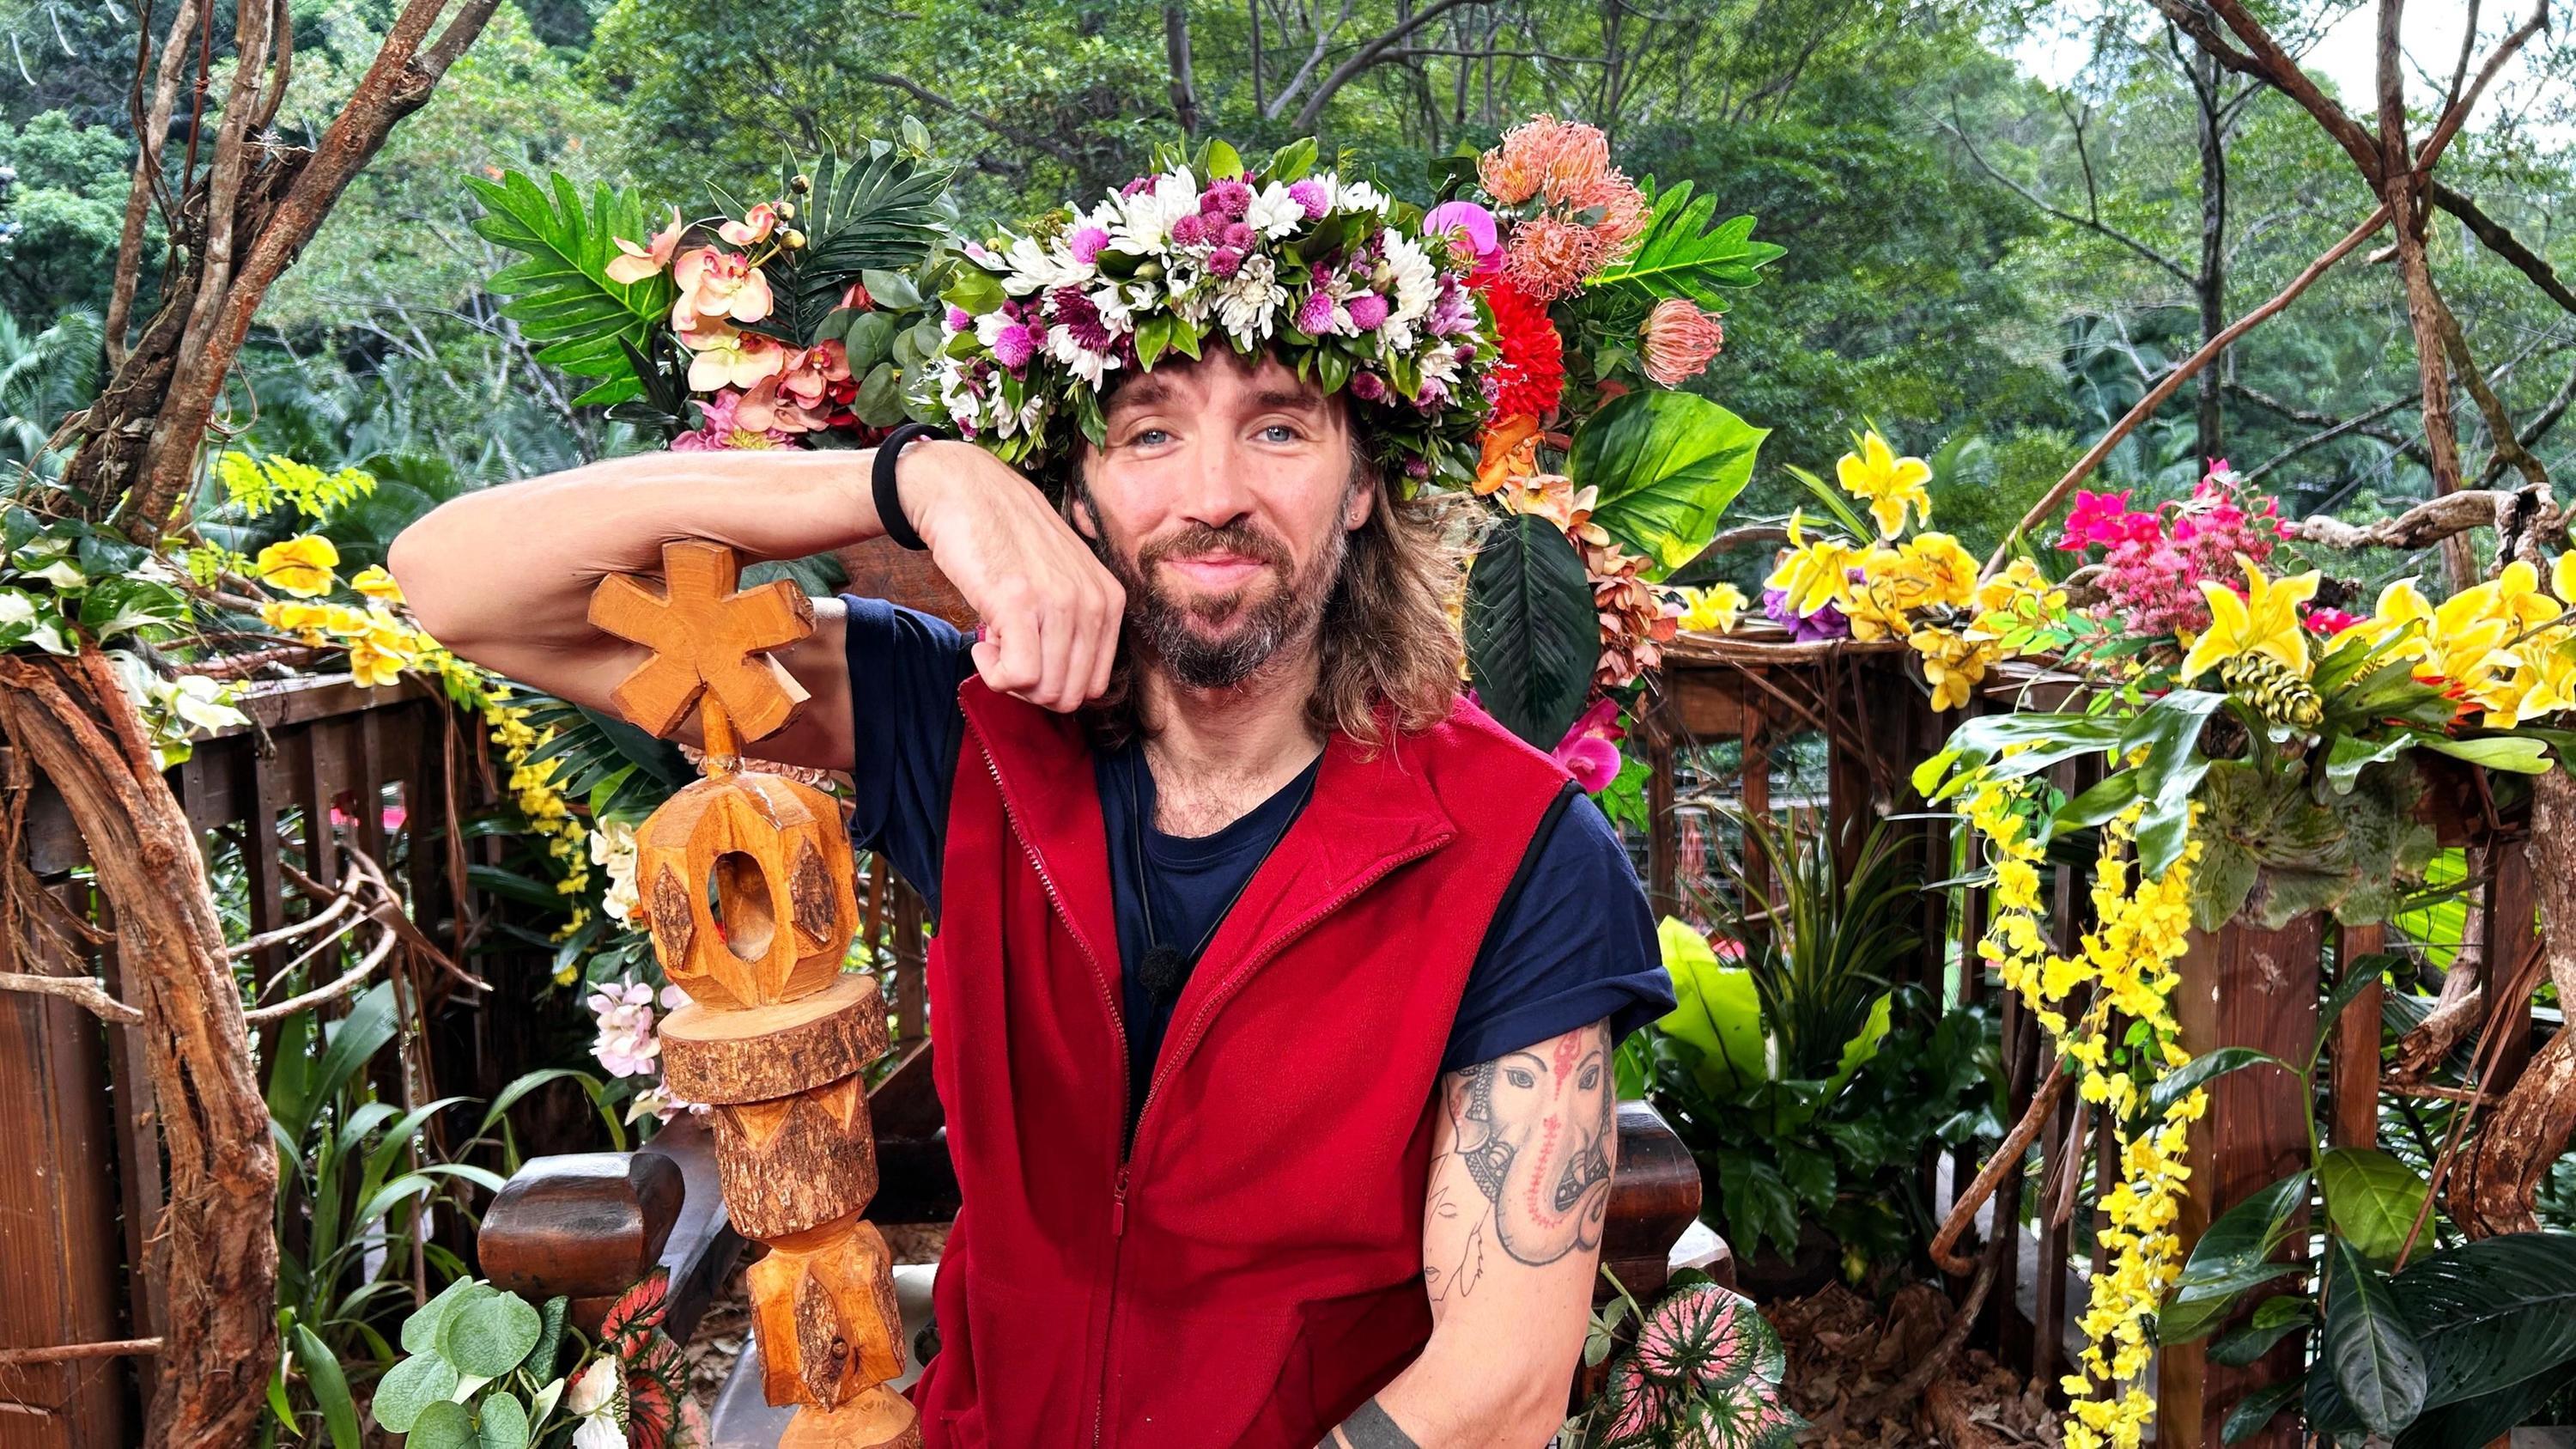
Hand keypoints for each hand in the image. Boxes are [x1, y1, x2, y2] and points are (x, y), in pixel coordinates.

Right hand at [898, 439, 1124, 712]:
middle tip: (1007, 654)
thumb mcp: (1062, 577)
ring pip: (1044, 691)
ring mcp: (1059, 602)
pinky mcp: (1019, 603)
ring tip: (994, 642)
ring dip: (1009, 680)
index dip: (1053, 684)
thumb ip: (1074, 622)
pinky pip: (1017, 677)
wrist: (965, 491)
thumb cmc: (1005, 536)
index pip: (1094, 684)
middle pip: (1069, 695)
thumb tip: (1062, 684)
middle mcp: (1094, 602)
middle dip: (1032, 690)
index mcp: (1110, 599)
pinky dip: (993, 674)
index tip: (1028, 657)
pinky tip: (982, 643)